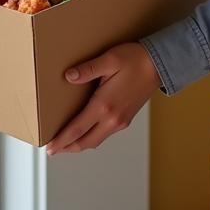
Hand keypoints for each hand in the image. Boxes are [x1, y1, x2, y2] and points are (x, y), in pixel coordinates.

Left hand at [45, 42, 159, 154]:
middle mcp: (113, 119)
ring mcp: (121, 121)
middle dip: (68, 147)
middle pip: (86, 142)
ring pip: (96, 140)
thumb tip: (68, 76)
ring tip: (66, 143)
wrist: (159, 64)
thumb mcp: (109, 59)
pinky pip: (105, 134)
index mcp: (105, 105)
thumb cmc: (134, 59)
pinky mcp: (126, 119)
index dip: (62, 140)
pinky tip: (86, 131)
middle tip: (53, 149)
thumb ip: (88, 69)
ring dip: (80, 144)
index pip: (77, 129)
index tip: (49, 147)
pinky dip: (91, 137)